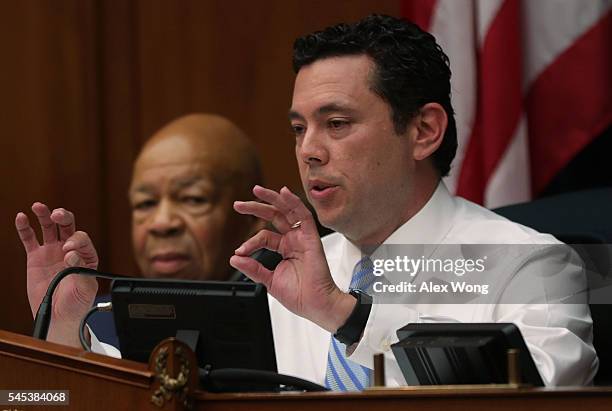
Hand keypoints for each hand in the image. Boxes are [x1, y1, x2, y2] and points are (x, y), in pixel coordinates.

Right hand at [15, 203, 98, 346]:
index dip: (76, 240)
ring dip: (45, 215)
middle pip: (68, 226)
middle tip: (57, 215)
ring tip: (39, 207)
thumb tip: (70, 255)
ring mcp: (52, 252)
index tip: (68, 250)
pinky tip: (21, 217)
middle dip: (63, 217)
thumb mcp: (85, 289)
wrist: (59, 317)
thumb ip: (81, 271)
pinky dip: (25, 227)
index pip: (82, 240)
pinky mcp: (35, 257)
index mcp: (86, 256)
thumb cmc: (76, 304)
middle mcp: (70, 250)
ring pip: (49, 228)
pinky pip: (30, 239)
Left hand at [230, 186, 354, 331]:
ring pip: (287, 210)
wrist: (316, 304)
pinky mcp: (311, 237)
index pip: (264, 236)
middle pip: (274, 216)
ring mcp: (302, 237)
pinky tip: (283, 192)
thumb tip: (235, 258)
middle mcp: (293, 240)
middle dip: (256, 207)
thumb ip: (252, 268)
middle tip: (238, 205)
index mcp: (285, 248)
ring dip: (272, 198)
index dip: (250, 242)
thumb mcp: (269, 280)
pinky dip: (293, 202)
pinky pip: (303, 215)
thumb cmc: (299, 295)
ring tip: (256, 190)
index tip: (239, 252)